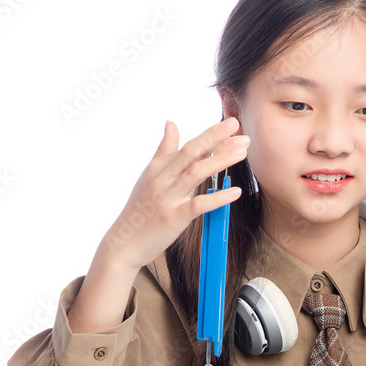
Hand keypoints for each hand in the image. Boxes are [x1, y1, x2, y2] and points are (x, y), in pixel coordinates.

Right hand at [66, 119, 247, 334]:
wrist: (124, 243)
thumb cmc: (140, 210)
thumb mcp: (149, 176)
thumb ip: (164, 149)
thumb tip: (171, 122)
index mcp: (159, 167)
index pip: (189, 146)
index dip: (212, 134)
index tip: (232, 124)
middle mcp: (162, 179)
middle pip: (192, 152)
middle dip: (217, 138)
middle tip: (240, 130)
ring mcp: (167, 198)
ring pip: (196, 173)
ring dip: (220, 161)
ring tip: (242, 152)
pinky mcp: (173, 218)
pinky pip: (198, 205)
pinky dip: (217, 197)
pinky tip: (234, 191)